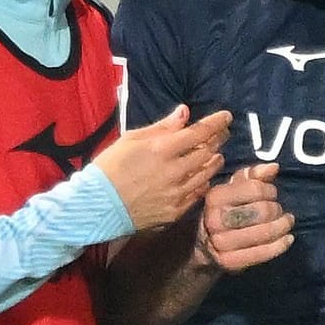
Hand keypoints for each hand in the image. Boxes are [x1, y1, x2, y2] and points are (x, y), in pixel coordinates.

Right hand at [95, 105, 229, 231]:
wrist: (97, 205)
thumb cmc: (110, 167)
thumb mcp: (131, 139)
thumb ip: (162, 127)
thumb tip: (184, 113)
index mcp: (162, 150)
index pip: (199, 132)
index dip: (216, 123)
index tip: (227, 116)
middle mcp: (174, 172)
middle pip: (207, 153)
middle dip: (218, 140)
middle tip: (223, 134)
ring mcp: (176, 194)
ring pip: (206, 174)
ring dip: (214, 161)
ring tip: (216, 154)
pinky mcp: (174, 212)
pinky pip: (197, 195)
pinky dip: (203, 183)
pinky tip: (203, 178)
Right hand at [195, 163, 295, 272]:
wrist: (205, 245)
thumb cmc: (226, 209)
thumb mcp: (234, 188)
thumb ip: (253, 175)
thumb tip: (274, 167)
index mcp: (215, 196)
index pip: (255, 189)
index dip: (270, 190)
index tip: (272, 194)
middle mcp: (214, 219)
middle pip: (262, 211)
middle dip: (277, 210)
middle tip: (279, 211)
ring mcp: (220, 242)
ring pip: (265, 232)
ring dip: (282, 227)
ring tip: (287, 223)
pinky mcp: (229, 262)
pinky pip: (262, 253)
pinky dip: (280, 246)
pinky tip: (287, 239)